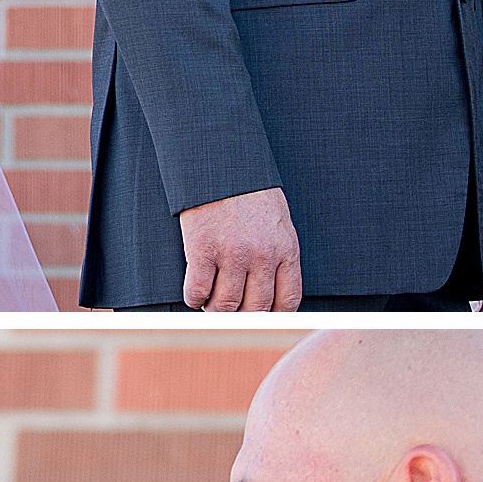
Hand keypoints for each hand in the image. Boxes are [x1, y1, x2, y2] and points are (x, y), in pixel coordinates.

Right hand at [179, 188, 300, 310]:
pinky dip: (194, 298)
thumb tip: (268, 289)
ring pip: (226, 305)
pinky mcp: (203, 250)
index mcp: (285, 249)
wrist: (222, 164)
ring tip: (210, 303)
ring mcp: (233, 254)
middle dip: (243, 317)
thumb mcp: (278, 223)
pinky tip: (195, 293)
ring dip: (216, 310)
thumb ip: (277, 254)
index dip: (274, 316)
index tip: (262, 317)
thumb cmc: (249, 192)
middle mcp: (262, 256)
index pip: (288, 300)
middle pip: (256, 308)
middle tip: (231, 313)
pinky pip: (198, 291)